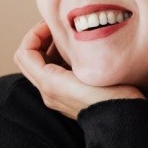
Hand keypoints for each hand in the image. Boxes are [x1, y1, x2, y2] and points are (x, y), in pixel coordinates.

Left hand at [14, 22, 144, 119]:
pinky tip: (76, 52)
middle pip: (28, 59)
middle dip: (39, 39)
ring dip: (48, 48)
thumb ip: (69, 53)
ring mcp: (55, 95)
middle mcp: (47, 91)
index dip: (34, 34)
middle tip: (57, 28)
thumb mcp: (87, 70)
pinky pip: (51, 73)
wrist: (122, 123)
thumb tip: (60, 35)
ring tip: (68, 38)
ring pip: (39, 65)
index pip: (24, 52)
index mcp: (48, 83)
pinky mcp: (66, 97)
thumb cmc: (109, 95)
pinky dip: (57, 58)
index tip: (52, 24)